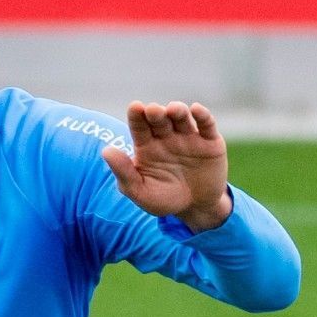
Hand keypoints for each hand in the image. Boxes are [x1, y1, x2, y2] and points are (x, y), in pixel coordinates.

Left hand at [105, 101, 231, 230]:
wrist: (196, 209)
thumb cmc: (164, 199)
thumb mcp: (141, 192)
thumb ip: (124, 173)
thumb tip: (105, 151)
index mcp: (147, 145)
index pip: (139, 125)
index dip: (137, 115)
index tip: (135, 108)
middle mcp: (167, 136)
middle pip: (160, 118)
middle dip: (156, 113)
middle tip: (153, 110)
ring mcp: (189, 137)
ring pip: (182, 117)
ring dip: (178, 110)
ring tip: (174, 110)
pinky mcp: (210, 142)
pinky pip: (207, 125)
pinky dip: (202, 115)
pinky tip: (196, 110)